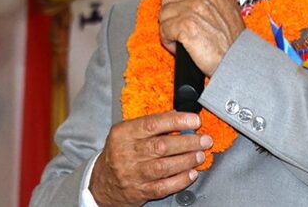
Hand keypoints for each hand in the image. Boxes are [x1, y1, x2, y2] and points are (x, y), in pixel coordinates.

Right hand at [90, 112, 212, 205]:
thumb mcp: (127, 133)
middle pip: (161, 146)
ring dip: (187, 160)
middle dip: (188, 142)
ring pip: (164, 167)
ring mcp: (132, 174)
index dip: (177, 121)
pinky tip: (191, 173)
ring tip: (200, 155)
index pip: (152, 124)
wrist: (103, 182)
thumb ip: (151, 124)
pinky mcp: (139, 191)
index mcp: (123, 134)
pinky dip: (180, 180)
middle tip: (204, 140)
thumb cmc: (119, 153)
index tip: (194, 120)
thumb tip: (179, 116)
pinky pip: (163, 186)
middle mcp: (126, 153)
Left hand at [159, 0, 244, 76]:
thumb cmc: (232, 41)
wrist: (238, 61)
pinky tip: (180, 45)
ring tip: (182, 37)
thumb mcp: (227, 7)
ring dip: (169, 27)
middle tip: (178, 22)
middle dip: (169, 8)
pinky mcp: (186, 25)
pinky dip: (168, 40)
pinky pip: (164, 29)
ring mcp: (195, 8)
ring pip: (164, 12)